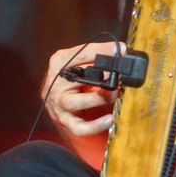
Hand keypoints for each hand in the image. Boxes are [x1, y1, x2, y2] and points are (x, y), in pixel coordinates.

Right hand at [43, 44, 120, 165]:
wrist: (55, 100)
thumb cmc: (70, 80)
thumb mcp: (79, 62)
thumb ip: (95, 55)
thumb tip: (120, 49)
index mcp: (58, 63)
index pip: (80, 54)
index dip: (102, 51)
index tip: (119, 50)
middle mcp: (55, 83)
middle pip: (78, 77)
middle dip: (102, 75)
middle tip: (118, 74)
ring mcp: (58, 103)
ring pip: (76, 102)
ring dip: (99, 97)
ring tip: (115, 93)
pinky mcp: (64, 121)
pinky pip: (79, 127)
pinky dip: (96, 125)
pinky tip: (109, 119)